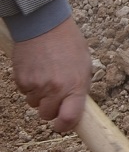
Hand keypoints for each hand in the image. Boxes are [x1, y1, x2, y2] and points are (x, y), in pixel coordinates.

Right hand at [10, 17, 91, 133]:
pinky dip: (30, 85)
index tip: (62, 124)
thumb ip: (78, 88)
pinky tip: (37, 69)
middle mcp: (55, 88)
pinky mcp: (21, 80)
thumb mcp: (83, 65)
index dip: (65, 125)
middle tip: (55, 93)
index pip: (69, 118)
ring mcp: (36, 85)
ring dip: (40, 95)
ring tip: (47, 74)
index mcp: (75, 85)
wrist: (45, 25)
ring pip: (34, 104)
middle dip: (51, 108)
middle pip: (47, 115)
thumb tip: (75, 108)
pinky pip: (25, 92)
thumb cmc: (69, 44)